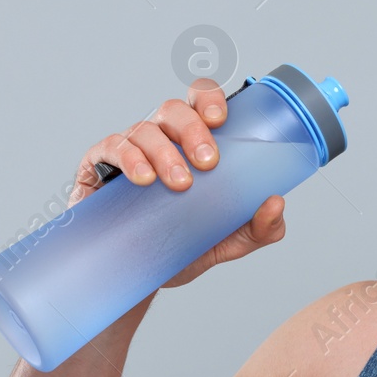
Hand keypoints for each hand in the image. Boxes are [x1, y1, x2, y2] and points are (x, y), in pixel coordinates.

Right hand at [68, 78, 287, 289]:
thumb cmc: (185, 245)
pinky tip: (143, 179)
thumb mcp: (229, 239)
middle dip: (193, 130)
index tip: (221, 120)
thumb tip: (277, 202)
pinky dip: (129, 159)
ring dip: (164, 151)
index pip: (199, 101)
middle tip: (208, 162)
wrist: (140, 277)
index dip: (209, 99)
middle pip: (173, 109)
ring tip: (179, 184)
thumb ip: (259, 226)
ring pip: (144, 129)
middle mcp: (160, 138)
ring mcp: (128, 150)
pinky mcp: (98, 168)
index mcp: (192, 142)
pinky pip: (111, 149)